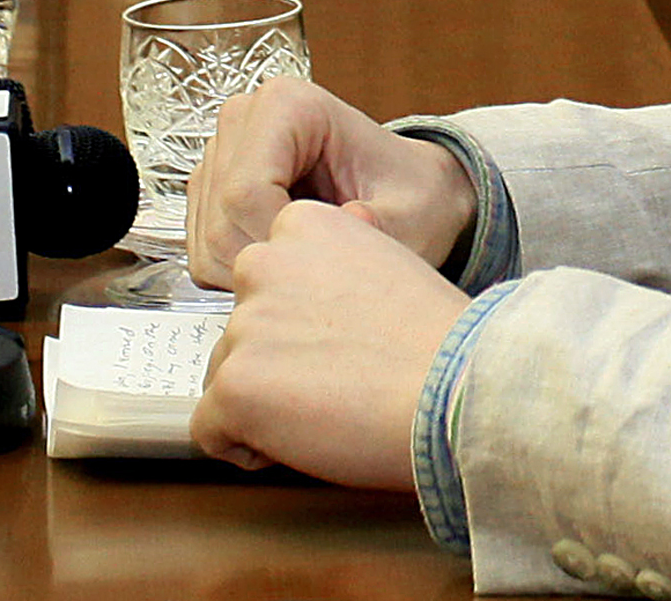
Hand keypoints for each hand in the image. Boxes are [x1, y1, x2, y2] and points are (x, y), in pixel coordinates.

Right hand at [186, 78, 475, 289]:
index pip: (245, 191)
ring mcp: (223, 153)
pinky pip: (204, 250)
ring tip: (307, 263)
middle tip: (315, 272)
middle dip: (265, 260)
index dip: (274, 240)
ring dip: (253, 269)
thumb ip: (385, 225)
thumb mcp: (412, 214)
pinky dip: (242, 270)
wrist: (409, 192)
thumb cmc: (410, 193)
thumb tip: (352, 225)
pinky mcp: (213, 189)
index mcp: (287, 104)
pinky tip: (287, 258)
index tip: (317, 262)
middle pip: (220, 219)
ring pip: (206, 240)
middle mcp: (245, 118)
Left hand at [191, 198, 469, 485]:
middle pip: (241, 325)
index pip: (266, 276)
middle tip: (334, 381)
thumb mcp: (394, 263)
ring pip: (225, 375)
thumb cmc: (445, 341)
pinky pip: (210, 428)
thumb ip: (344, 263)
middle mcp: (263, 263)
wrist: (460, 389)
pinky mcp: (235, 384)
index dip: (298, 319)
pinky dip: (245, 445)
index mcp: (304, 224)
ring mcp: (245, 325)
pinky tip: (302, 440)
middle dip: (274, 358)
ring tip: (328, 412)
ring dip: (263, 400)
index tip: (338, 340)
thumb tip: (332, 268)